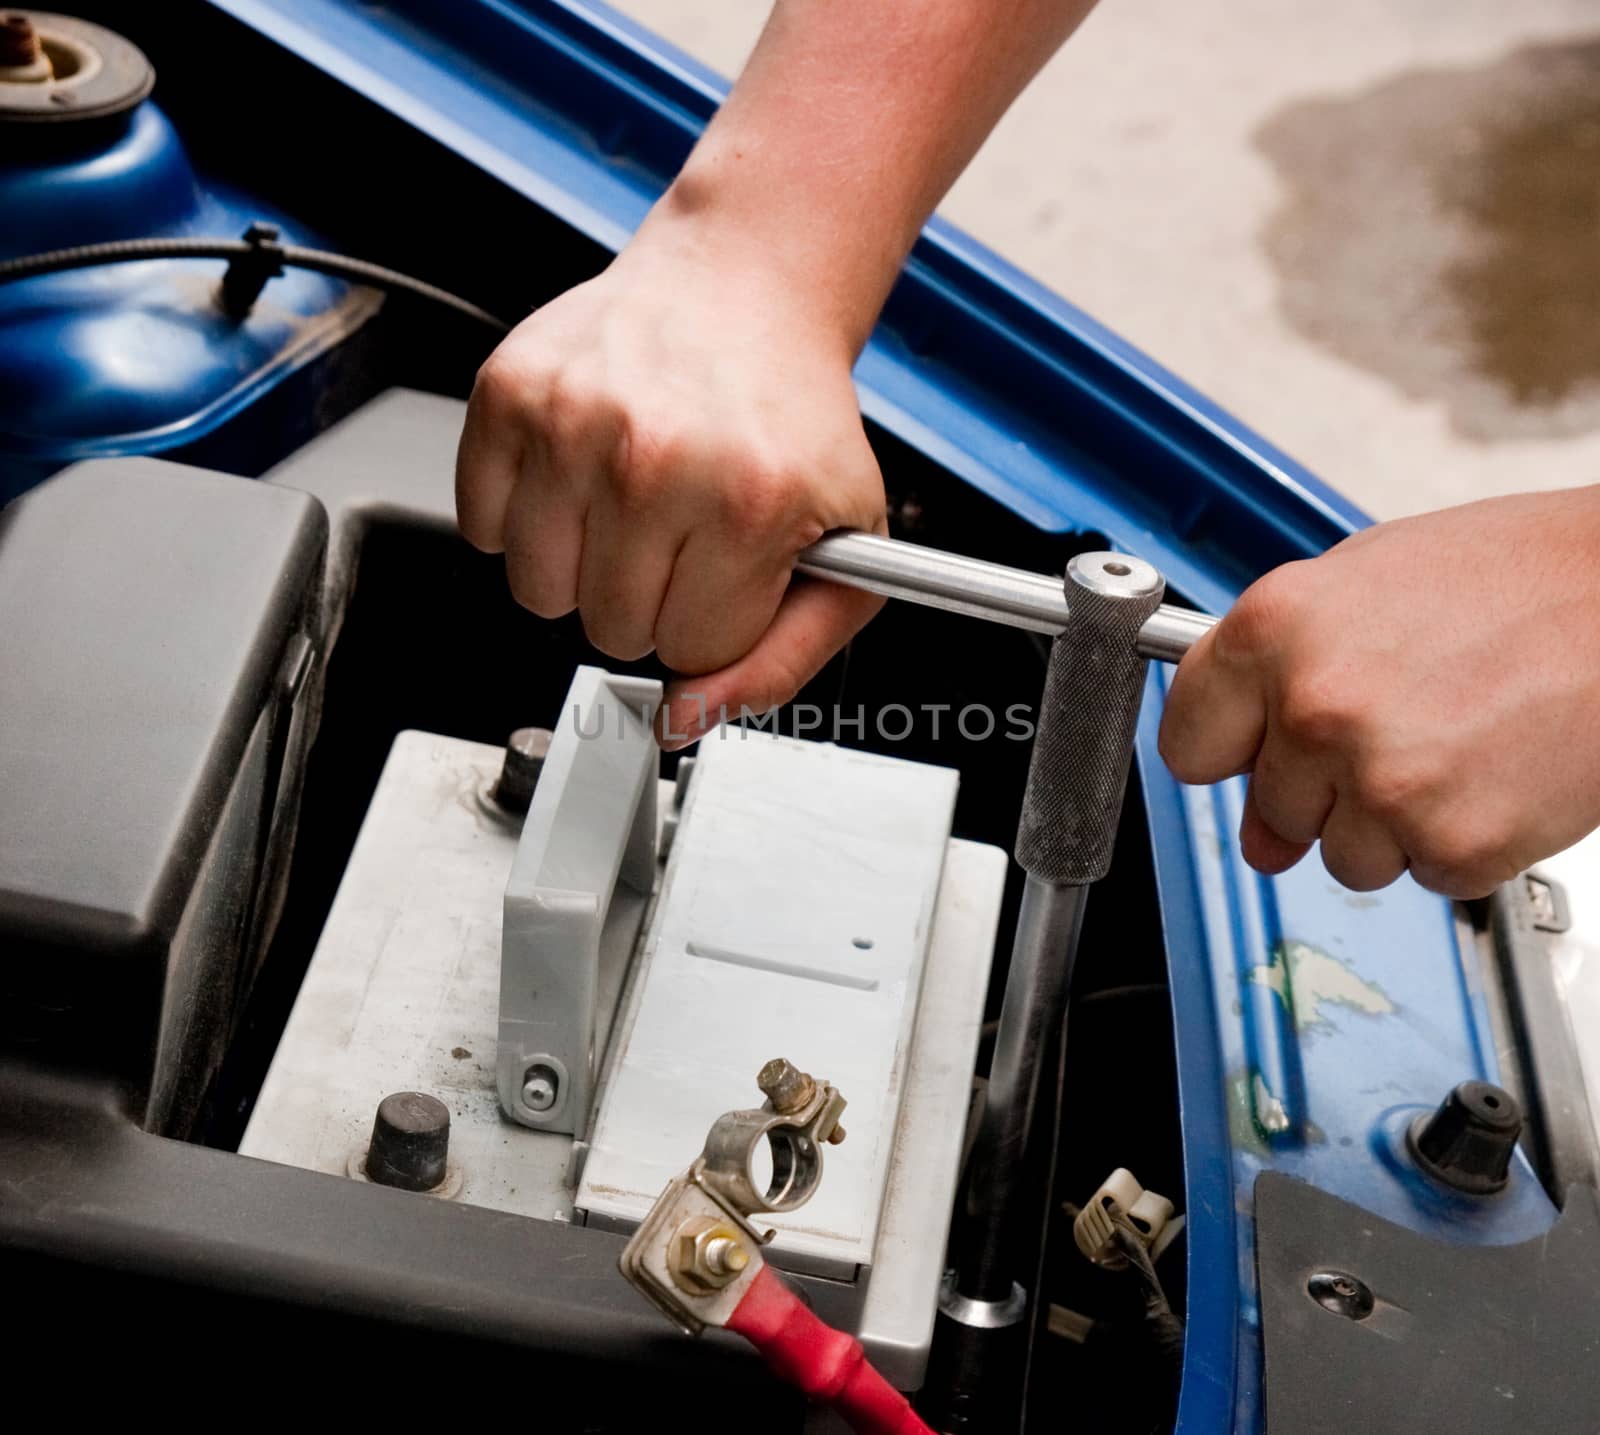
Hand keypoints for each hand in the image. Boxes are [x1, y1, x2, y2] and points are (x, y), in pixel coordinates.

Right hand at [455, 216, 885, 746]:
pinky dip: (524, 517)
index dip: (713, 618)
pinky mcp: (507, 395)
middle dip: (649, 597)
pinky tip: (580, 470)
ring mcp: (571, 424)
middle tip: (682, 527)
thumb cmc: (792, 421)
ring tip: (631, 501)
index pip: (689, 651)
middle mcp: (654, 461)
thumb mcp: (846, 553)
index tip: (731, 565)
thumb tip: (681, 723)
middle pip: (609, 631)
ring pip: (537, 595)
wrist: (742, 290)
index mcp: (750, 506)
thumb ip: (781, 662)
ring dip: (582, 567)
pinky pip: (480, 530)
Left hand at [1158, 487, 1599, 897]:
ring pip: (1343, 857)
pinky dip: (1462, 839)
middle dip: (1327, 786)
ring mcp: (1382, 781)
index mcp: (1273, 629)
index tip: (1254, 751)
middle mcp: (1315, 707)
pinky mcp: (1454, 841)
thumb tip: (1251, 802)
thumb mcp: (1365, 583)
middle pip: (1271, 810)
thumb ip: (1281, 679)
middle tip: (1406, 725)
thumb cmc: (1518, 576)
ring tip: (1459, 740)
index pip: (1188, 744)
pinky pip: (1425, 873)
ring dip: (1393, 820)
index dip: (1229, 752)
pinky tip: (1497, 770)